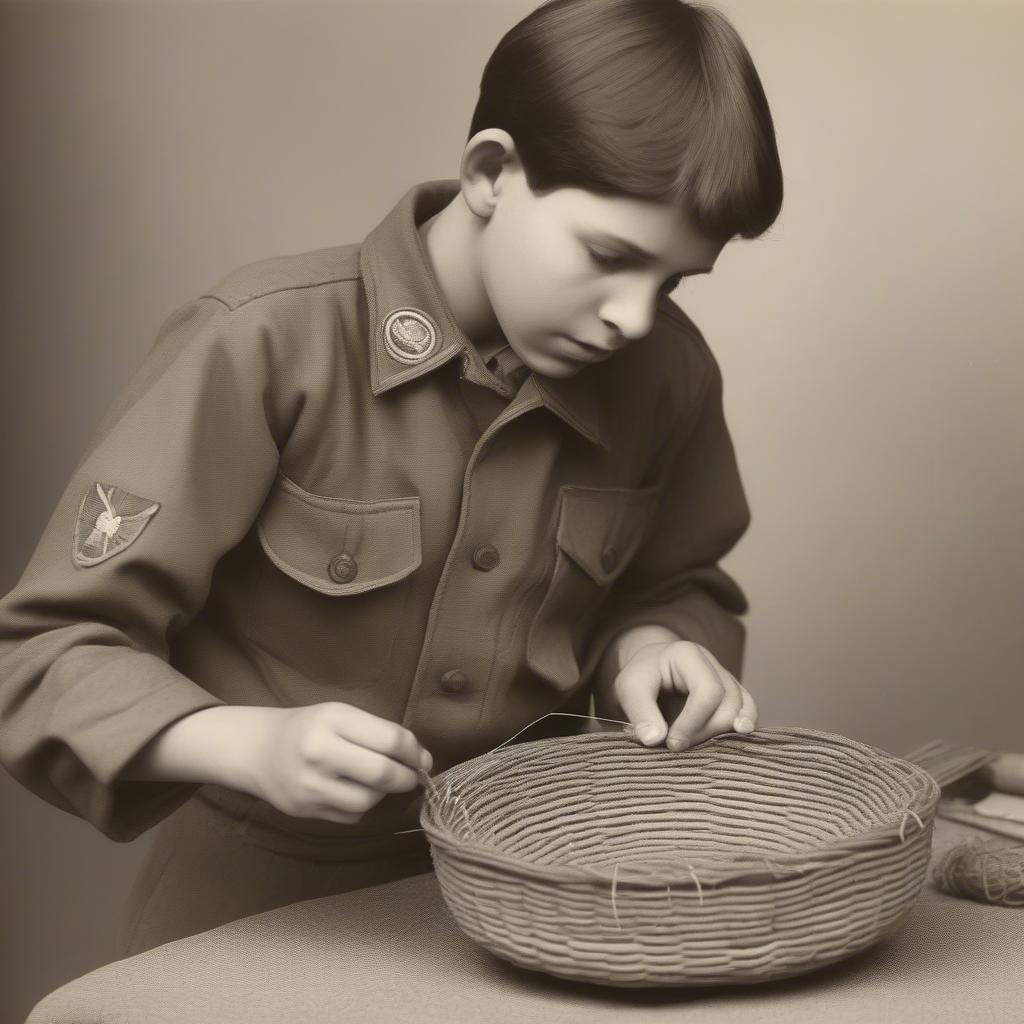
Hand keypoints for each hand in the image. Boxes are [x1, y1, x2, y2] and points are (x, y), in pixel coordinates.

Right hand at [248, 703, 433, 823]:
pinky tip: (354, 791)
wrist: (258, 749)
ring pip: (367, 801)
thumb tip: (422, 760)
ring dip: (383, 794)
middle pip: (382, 774)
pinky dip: (362, 807)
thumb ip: (379, 733)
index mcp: (333, 719)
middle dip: (407, 778)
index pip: (390, 740)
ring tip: (379, 782)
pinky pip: (350, 816)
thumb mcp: (341, 715)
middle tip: (412, 776)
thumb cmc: (310, 727)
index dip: (415, 752)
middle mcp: (319, 751)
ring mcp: (310, 784)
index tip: (422, 758)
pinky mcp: (305, 810)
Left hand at [610, 640, 757, 750]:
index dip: (693, 722)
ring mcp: (727, 679)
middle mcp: (714, 664)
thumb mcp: (628, 687)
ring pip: (744, 709)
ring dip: (723, 735)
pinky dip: (741, 731)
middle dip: (706, 732)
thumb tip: (655, 739)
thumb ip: (639, 711)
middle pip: (730, 703)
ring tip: (698, 748)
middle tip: (678, 746)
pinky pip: (749, 712)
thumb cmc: (641, 676)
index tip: (671, 742)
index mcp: (689, 655)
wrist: (650, 670)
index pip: (708, 690)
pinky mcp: (733, 695)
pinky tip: (730, 744)